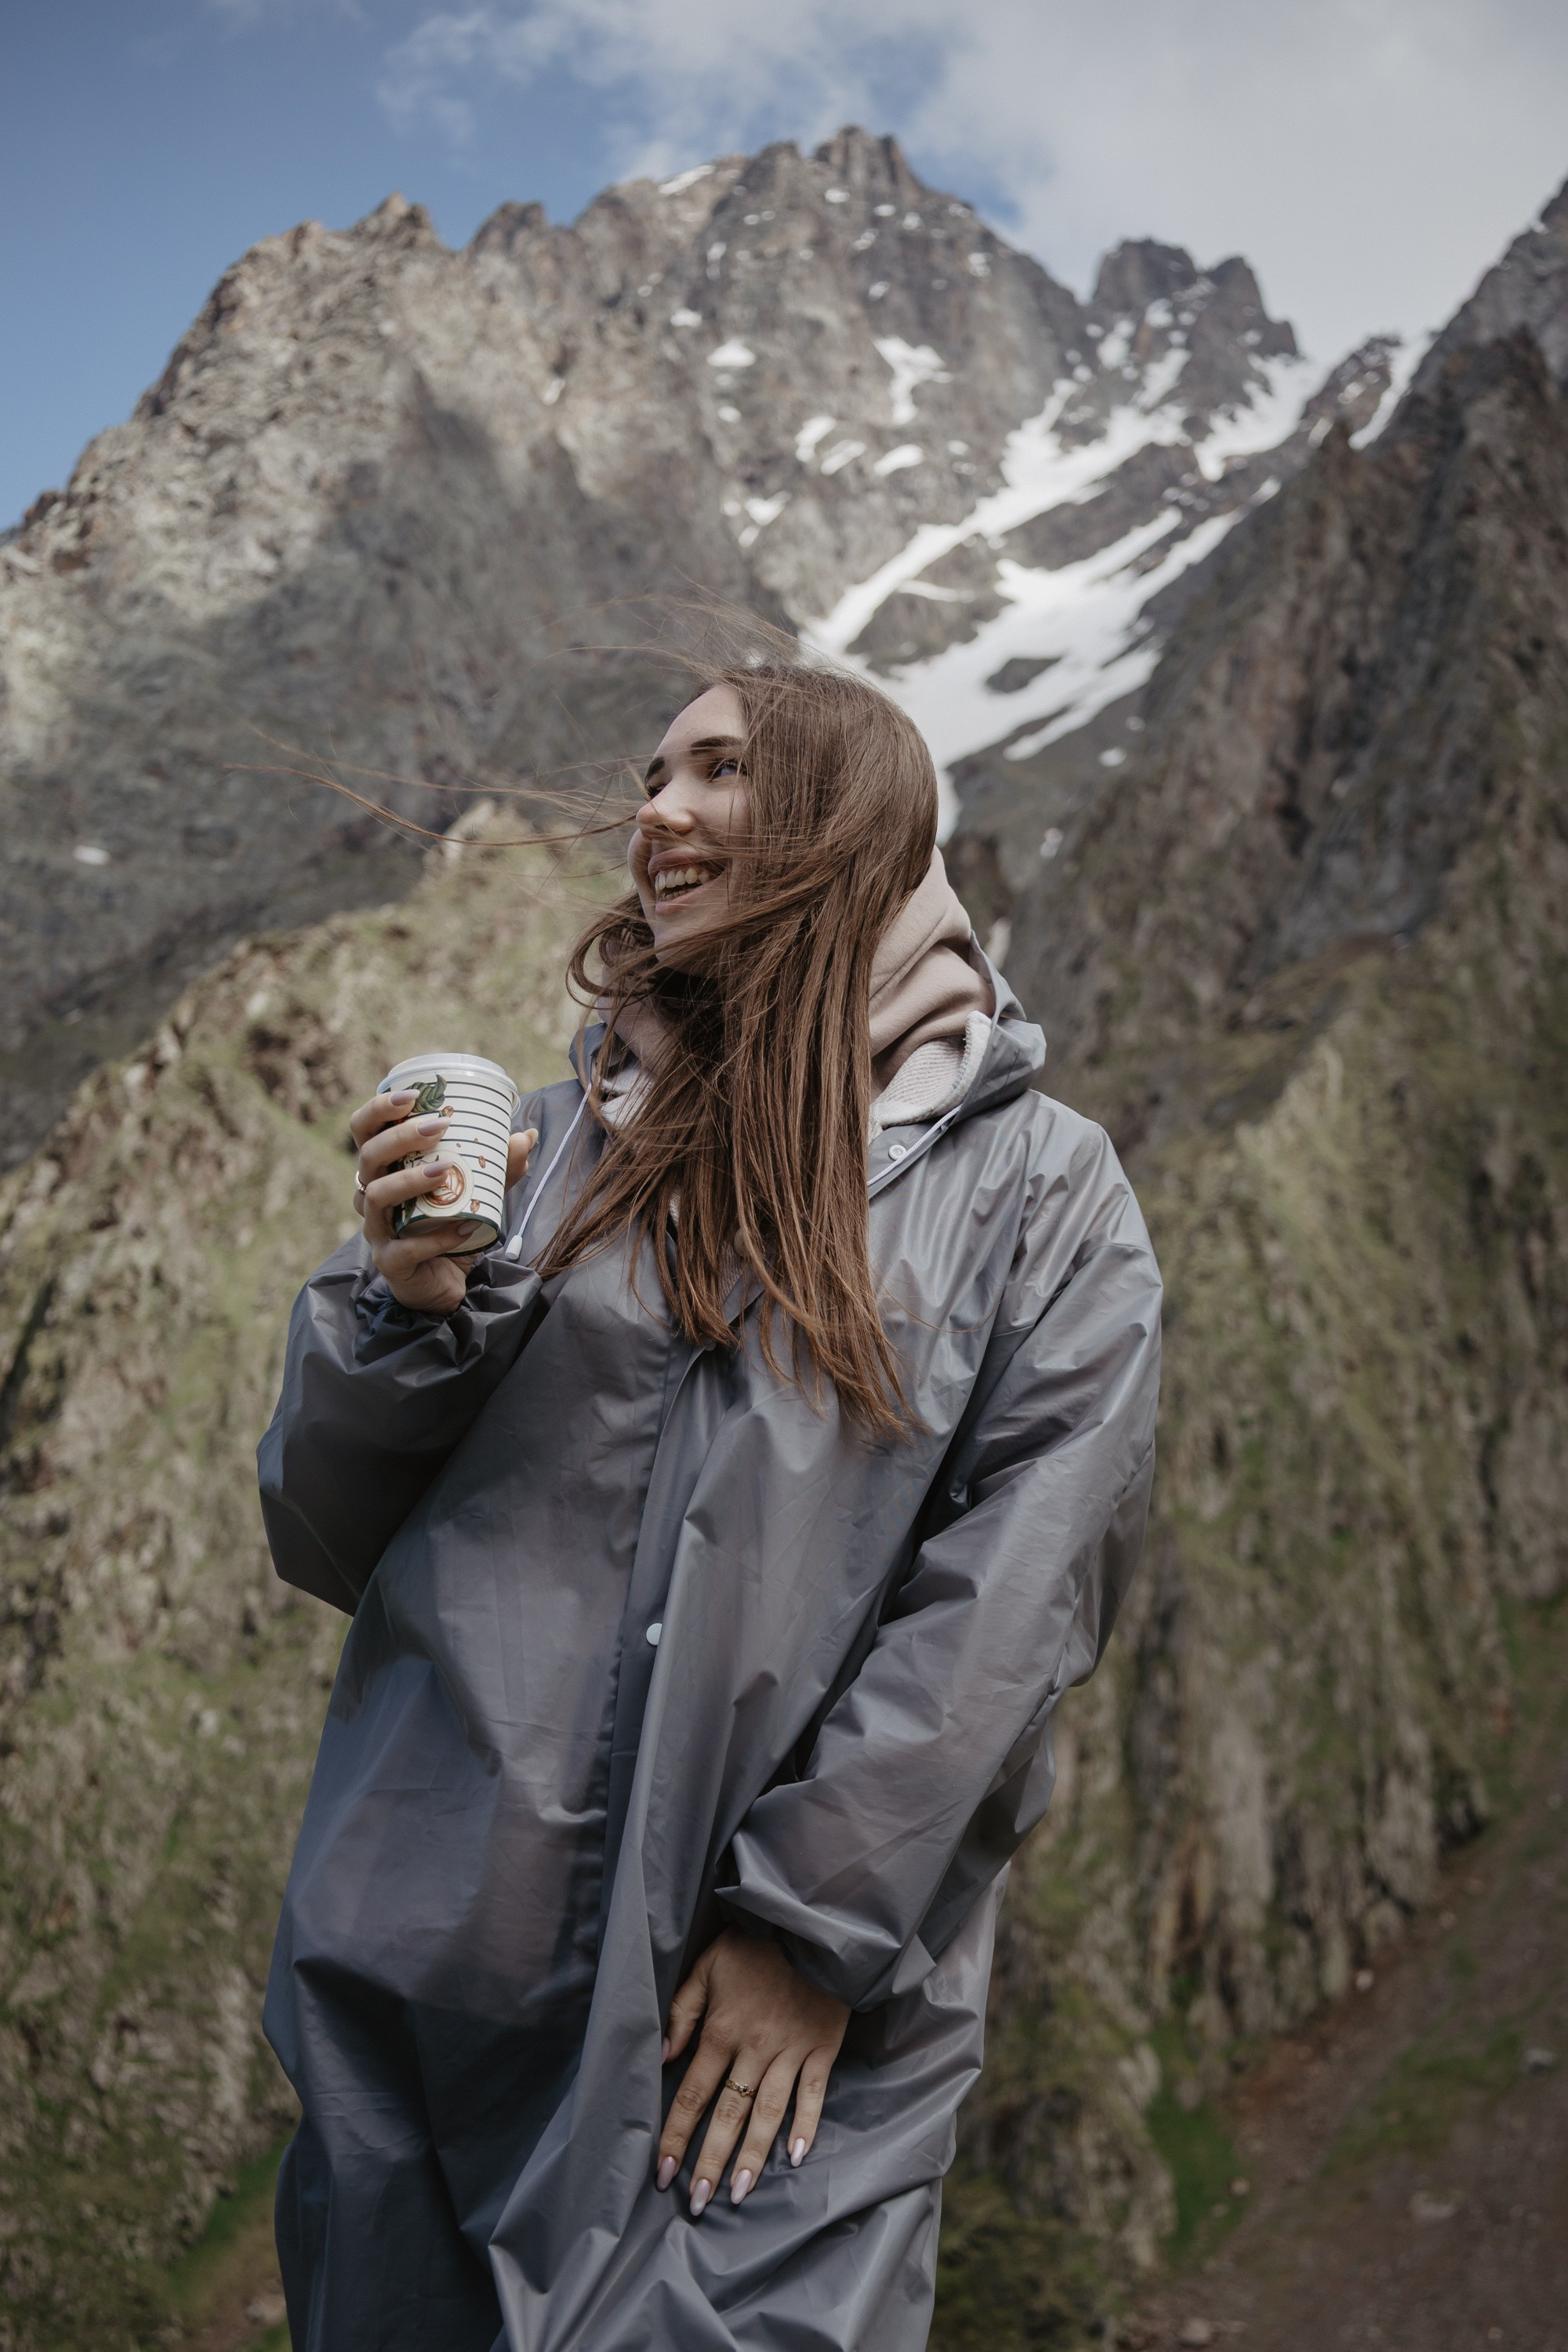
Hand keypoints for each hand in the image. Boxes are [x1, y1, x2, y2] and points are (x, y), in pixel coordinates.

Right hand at [348, 1087, 536, 1316]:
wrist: (446, 1284)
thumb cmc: (451, 1227)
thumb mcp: (479, 1192)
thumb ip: (500, 1166)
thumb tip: (528, 1134)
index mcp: (385, 1170)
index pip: (364, 1130)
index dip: (379, 1109)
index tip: (412, 1095)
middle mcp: (372, 1195)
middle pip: (368, 1156)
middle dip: (399, 1136)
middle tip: (438, 1126)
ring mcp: (377, 1230)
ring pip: (377, 1196)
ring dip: (411, 1179)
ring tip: (446, 1170)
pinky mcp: (390, 1262)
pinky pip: (406, 1247)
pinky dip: (436, 1237)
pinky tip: (465, 1227)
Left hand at [655, 1929, 848, 2216]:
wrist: (813, 1925)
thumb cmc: (756, 1944)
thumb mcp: (708, 1965)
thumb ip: (683, 2011)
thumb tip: (663, 2057)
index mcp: (721, 2030)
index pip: (692, 2094)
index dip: (676, 2135)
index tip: (662, 2173)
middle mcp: (753, 2048)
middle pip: (728, 2114)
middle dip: (710, 2161)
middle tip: (697, 2203)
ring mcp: (790, 2051)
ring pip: (768, 2113)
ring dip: (753, 2156)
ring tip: (739, 2195)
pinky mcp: (822, 2048)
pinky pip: (814, 2094)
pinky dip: (807, 2125)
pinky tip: (797, 2158)